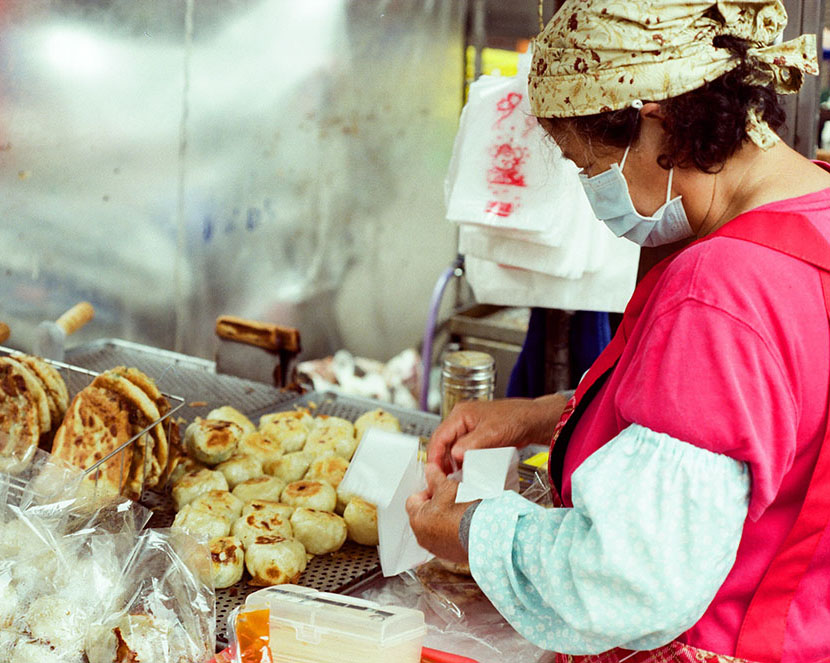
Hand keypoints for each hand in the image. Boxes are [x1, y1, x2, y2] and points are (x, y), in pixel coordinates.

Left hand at [406, 463, 472, 563]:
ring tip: (459, 511)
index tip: (438, 488)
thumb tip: (430, 471)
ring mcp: (435, 548)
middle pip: (423, 514)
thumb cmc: (464, 511)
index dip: (427, 491)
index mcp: (417, 519)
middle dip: (435, 505)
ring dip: (443, 519)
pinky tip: (464, 524)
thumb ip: (434, 477)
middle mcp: (422, 537)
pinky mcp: (449, 554)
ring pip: (434, 528)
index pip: (413, 499)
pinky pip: (445, 539)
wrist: (486, 532)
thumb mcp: (447, 487)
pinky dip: (452, 532)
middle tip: (450, 498)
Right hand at [427, 393, 568, 473]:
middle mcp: (461, 420)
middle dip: (442, 462)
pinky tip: (466, 473)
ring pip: (452, 449)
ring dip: (452, 464)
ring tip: (454, 479)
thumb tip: (454, 455)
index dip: (434, 457)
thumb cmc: (515, 420)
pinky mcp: (477, 437)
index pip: (439, 437)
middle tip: (444, 480)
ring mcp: (469, 428)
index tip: (434, 473)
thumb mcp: (491, 433)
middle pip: (443, 444)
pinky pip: (464, 451)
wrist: (534, 420)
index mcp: (460, 415)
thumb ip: (471, 444)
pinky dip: (463, 462)